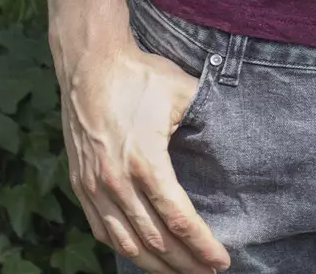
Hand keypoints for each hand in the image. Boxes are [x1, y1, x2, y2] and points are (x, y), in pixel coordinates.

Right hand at [57, 38, 230, 273]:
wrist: (89, 64)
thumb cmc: (139, 75)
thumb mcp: (181, 91)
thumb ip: (206, 115)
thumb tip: (233, 127)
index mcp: (146, 162)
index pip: (179, 218)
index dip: (201, 244)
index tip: (221, 260)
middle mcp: (117, 182)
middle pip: (155, 239)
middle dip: (184, 262)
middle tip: (207, 272)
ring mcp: (96, 186)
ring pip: (127, 242)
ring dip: (155, 264)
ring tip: (179, 273)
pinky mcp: (82, 184)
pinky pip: (103, 229)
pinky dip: (124, 248)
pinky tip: (140, 254)